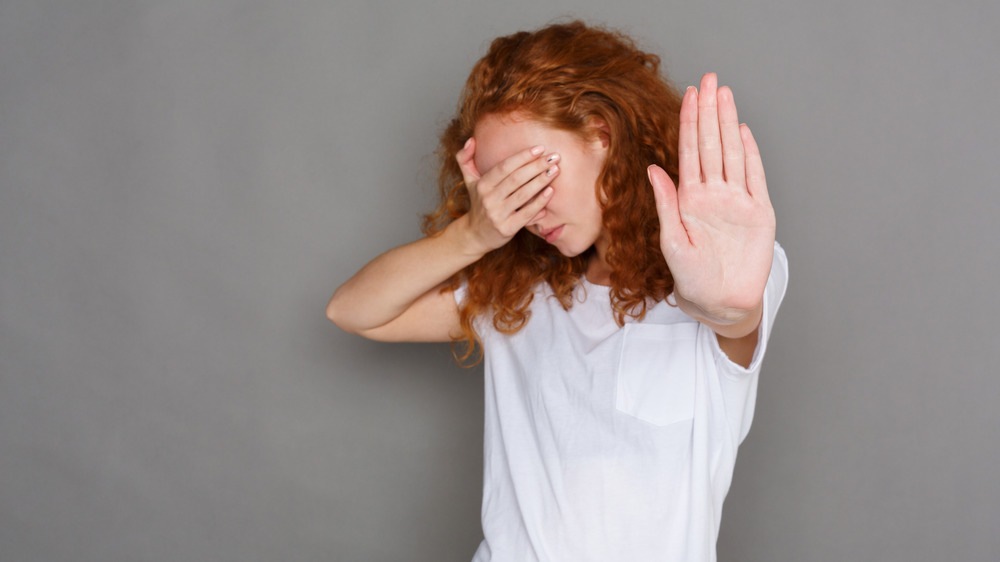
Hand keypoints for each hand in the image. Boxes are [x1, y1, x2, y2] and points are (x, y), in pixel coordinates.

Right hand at [456, 138, 558, 253]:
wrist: (475, 235)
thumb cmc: (478, 203)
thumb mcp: (469, 181)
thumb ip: (465, 158)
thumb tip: (471, 139)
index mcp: (482, 184)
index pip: (504, 167)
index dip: (523, 156)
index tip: (540, 148)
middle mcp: (488, 198)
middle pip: (516, 178)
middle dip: (537, 166)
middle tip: (554, 157)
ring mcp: (497, 214)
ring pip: (523, 194)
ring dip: (541, 181)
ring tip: (555, 170)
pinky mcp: (507, 228)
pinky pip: (526, 214)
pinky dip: (539, 203)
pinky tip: (550, 192)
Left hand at [647, 73, 775, 325]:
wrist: (720, 302)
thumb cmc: (691, 276)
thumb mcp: (672, 240)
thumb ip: (666, 203)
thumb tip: (653, 168)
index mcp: (690, 199)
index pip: (689, 152)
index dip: (689, 122)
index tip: (688, 94)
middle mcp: (714, 194)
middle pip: (712, 144)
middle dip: (709, 111)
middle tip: (709, 79)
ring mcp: (737, 201)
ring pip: (732, 154)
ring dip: (728, 123)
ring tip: (724, 95)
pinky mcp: (759, 213)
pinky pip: (754, 178)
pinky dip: (751, 154)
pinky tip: (743, 131)